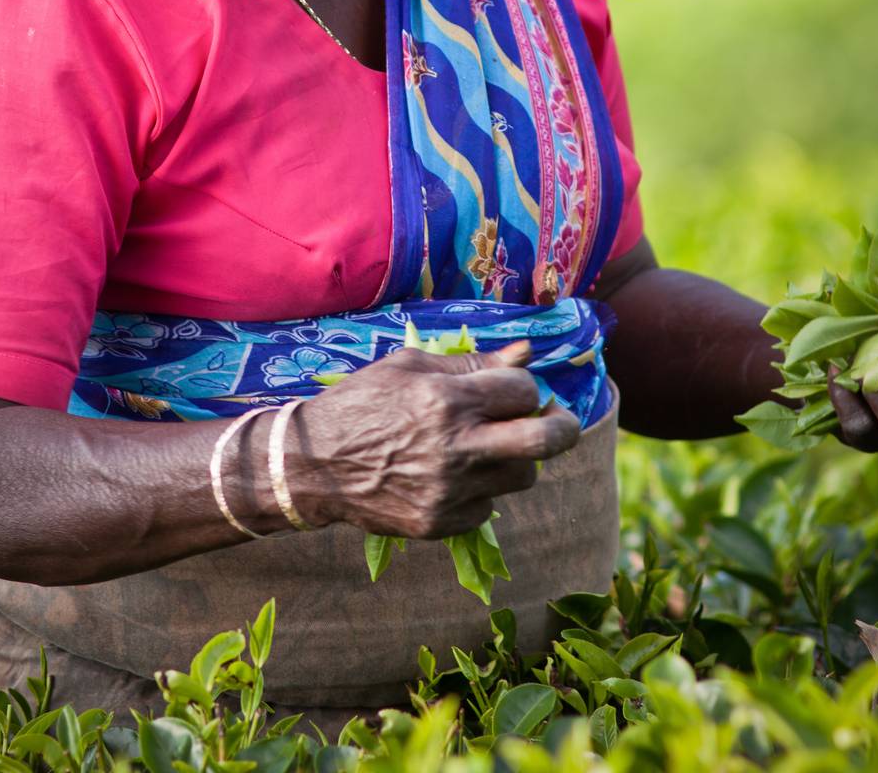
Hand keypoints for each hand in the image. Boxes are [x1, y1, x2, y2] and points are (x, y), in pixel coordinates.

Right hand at [283, 340, 580, 536]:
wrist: (313, 464)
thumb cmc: (362, 402)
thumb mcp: (411, 366)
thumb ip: (473, 363)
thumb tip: (527, 352)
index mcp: (446, 400)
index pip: (524, 390)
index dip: (525, 385)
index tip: (515, 387)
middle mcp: (454, 448)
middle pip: (545, 441)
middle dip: (563, 425)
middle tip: (558, 418)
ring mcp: (449, 492)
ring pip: (522, 476)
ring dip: (516, 457)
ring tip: (490, 445)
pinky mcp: (440, 525)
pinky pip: (488, 507)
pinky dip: (481, 489)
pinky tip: (454, 474)